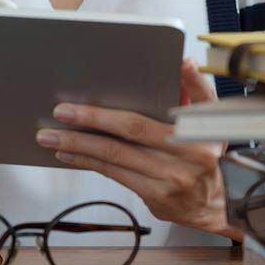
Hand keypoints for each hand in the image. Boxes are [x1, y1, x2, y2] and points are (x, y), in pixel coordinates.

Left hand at [38, 57, 241, 240]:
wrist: (214, 202)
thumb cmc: (205, 151)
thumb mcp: (211, 117)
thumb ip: (196, 88)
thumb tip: (182, 61)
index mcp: (194, 132)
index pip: (148, 118)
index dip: (115, 111)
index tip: (89, 95)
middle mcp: (181, 156)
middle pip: (127, 134)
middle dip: (89, 121)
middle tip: (60, 112)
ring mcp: (167, 179)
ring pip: (115, 157)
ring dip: (79, 145)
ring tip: (50, 135)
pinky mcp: (154, 197)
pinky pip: (114, 174)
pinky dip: (88, 162)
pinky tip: (68, 153)